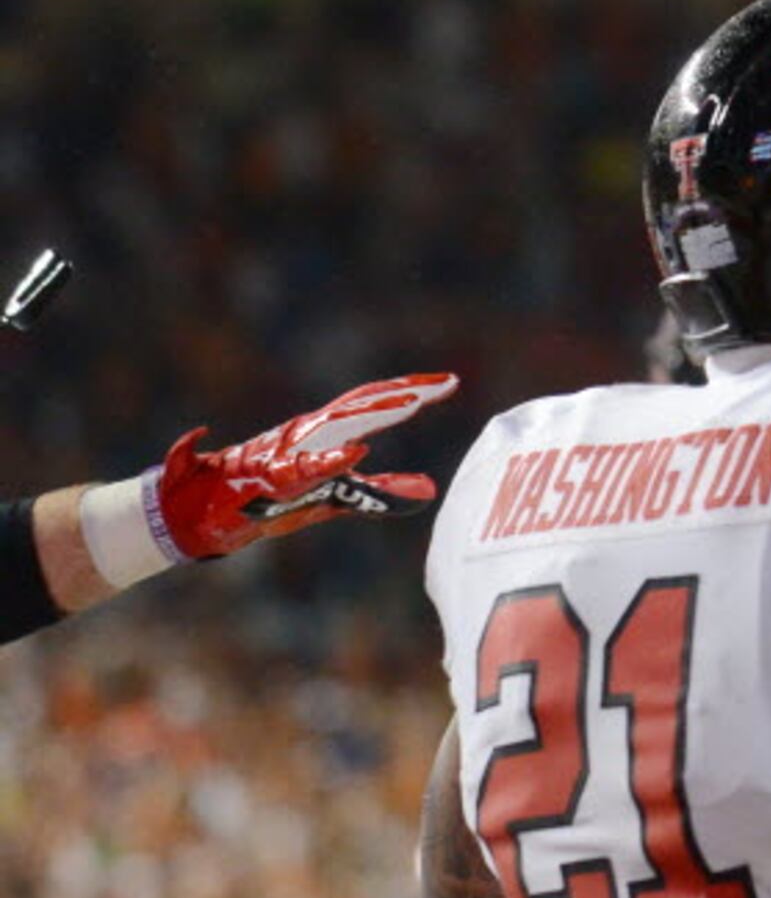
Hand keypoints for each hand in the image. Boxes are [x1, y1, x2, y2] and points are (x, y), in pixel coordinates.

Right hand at [154, 372, 457, 558]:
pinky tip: (356, 455)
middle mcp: (306, 433)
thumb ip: (379, 491)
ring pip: (336, 426)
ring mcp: (287, 451)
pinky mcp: (268, 478)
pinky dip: (329, 461)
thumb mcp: (334, 498)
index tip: (449, 382)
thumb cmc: (265, 502)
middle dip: (404, 393)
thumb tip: (430, 490)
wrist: (195, 515)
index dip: (409, 390)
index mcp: (321, 434)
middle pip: (362, 405)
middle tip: (446, 383)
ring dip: (374, 414)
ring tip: (412, 403)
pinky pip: (303, 469)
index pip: (372, 404)